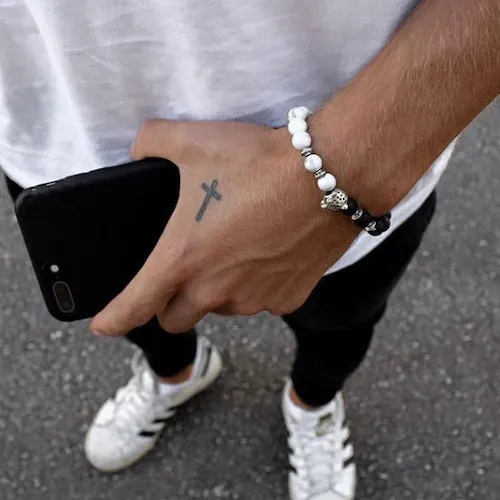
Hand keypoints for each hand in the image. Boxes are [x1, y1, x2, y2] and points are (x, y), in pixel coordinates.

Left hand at [91, 119, 358, 335]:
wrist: (329, 175)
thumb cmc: (260, 163)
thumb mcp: (193, 141)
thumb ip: (152, 143)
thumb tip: (141, 148)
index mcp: (183, 259)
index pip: (133, 307)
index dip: (113, 320)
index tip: (105, 326)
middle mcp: (215, 290)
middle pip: (176, 319)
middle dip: (172, 303)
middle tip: (186, 269)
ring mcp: (254, 299)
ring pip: (223, 310)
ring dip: (219, 291)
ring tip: (236, 249)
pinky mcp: (288, 299)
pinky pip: (262, 302)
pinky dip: (258, 286)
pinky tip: (269, 252)